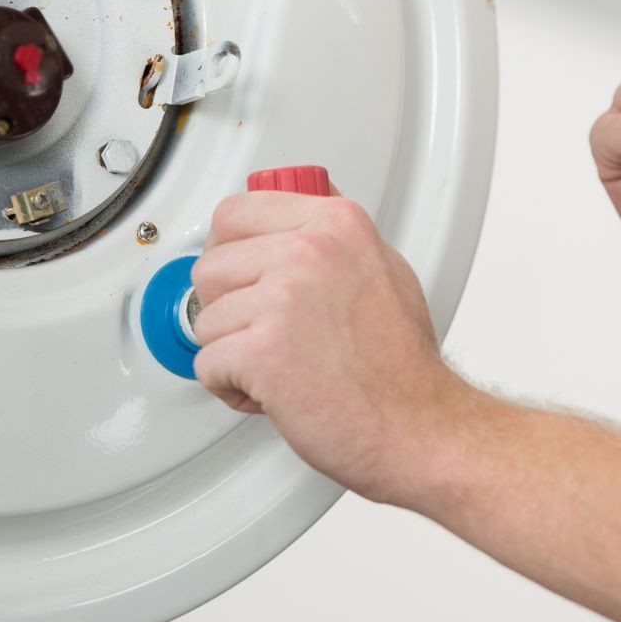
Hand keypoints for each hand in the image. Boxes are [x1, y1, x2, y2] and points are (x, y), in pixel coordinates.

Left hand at [190, 188, 453, 505]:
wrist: (415, 422)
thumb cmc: (401, 361)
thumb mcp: (383, 267)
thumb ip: (335, 234)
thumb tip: (306, 199)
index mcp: (336, 223)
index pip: (235, 213)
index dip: (227, 249)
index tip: (238, 272)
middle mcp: (310, 251)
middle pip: (211, 266)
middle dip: (227, 307)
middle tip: (264, 331)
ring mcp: (284, 298)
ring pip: (205, 320)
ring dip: (232, 352)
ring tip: (279, 365)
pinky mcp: (262, 350)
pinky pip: (206, 365)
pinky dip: (230, 388)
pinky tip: (271, 390)